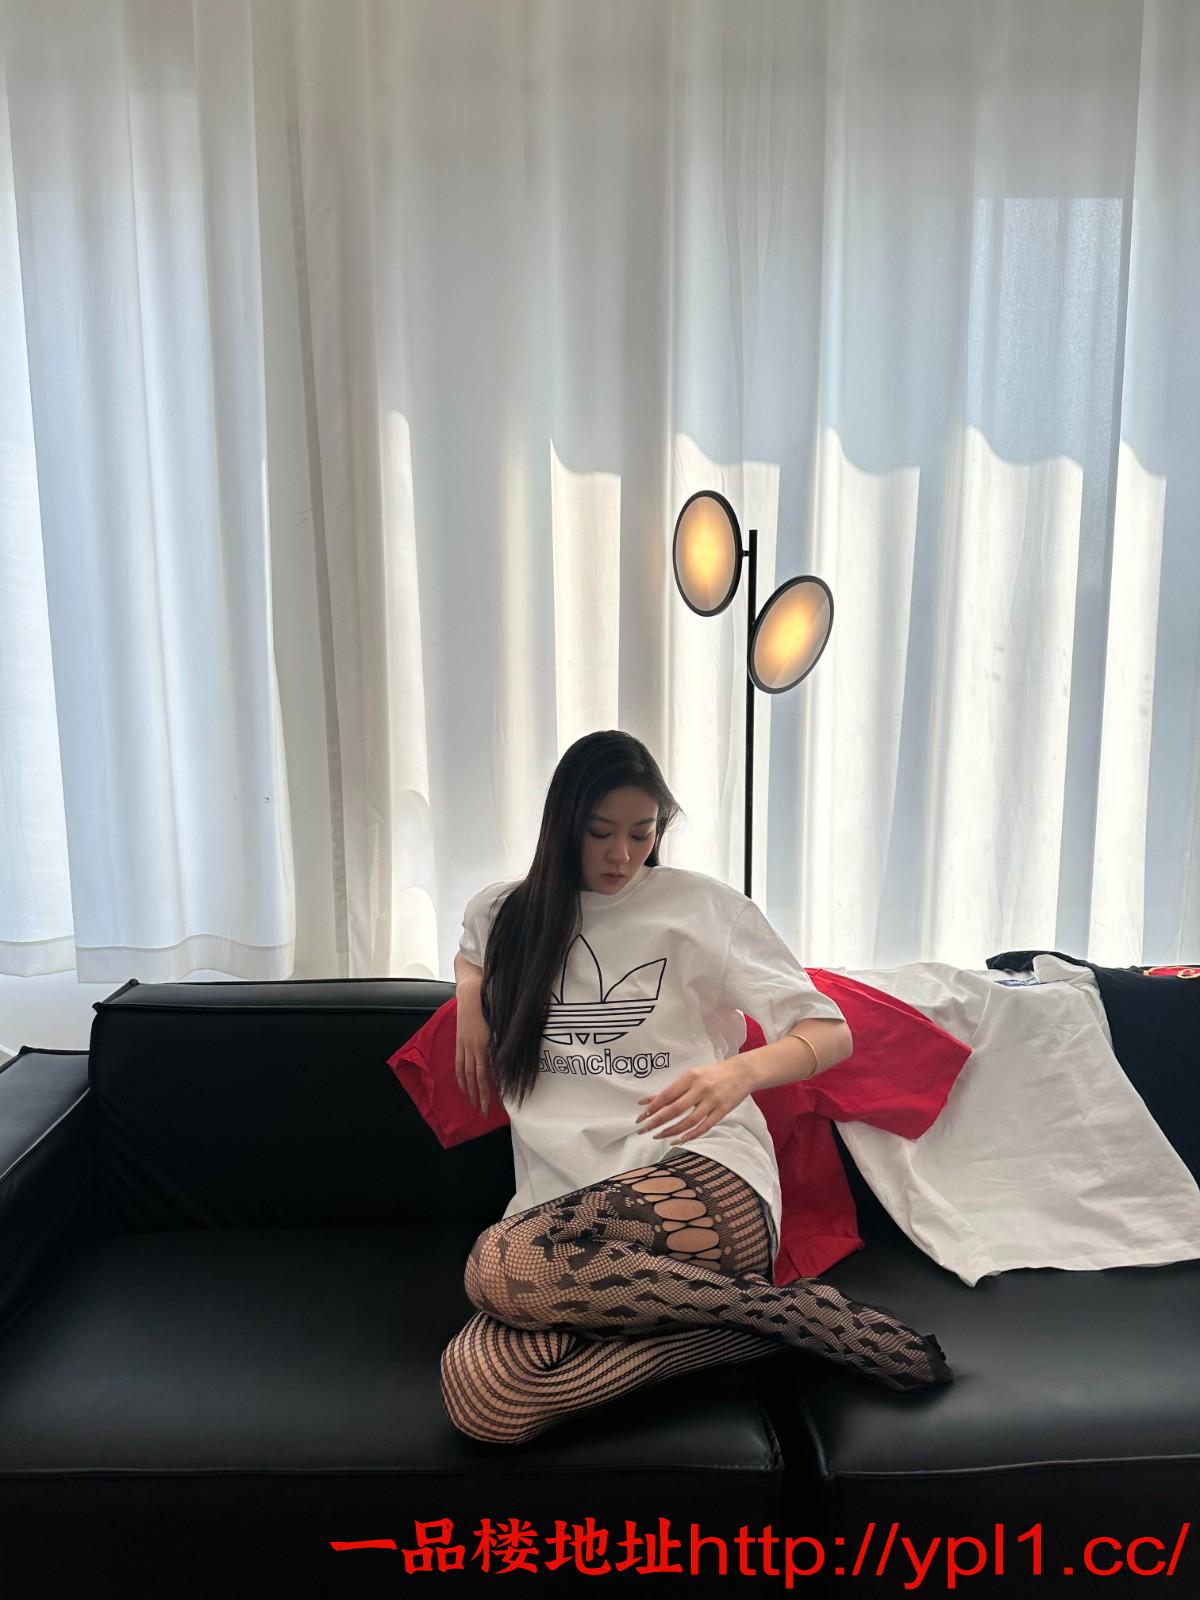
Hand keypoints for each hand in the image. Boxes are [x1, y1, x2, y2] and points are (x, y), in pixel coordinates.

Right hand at [455, 1000, 496, 1114]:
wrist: (471, 992)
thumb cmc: (489, 1004)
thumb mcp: (500, 1024)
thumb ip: (503, 1043)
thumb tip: (508, 1061)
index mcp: (483, 1044)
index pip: (484, 1075)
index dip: (487, 1092)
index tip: (491, 1105)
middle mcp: (471, 1047)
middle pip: (473, 1078)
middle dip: (478, 1096)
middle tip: (482, 1112)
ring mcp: (463, 1044)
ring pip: (464, 1072)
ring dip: (468, 1090)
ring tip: (472, 1103)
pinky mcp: (460, 1041)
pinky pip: (458, 1062)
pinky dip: (460, 1076)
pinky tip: (461, 1084)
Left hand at [634, 1059, 751, 1141]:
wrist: (742, 1072)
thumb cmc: (713, 1074)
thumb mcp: (691, 1076)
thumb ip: (671, 1090)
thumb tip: (646, 1101)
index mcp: (691, 1077)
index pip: (667, 1094)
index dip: (653, 1107)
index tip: (641, 1117)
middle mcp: (701, 1088)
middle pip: (675, 1109)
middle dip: (657, 1121)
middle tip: (643, 1130)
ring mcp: (712, 1101)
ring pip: (689, 1121)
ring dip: (672, 1131)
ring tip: (659, 1136)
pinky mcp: (722, 1111)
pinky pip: (705, 1126)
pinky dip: (691, 1135)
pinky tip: (680, 1140)